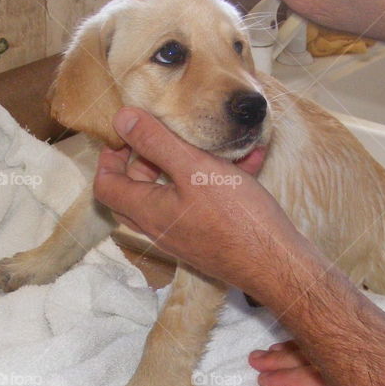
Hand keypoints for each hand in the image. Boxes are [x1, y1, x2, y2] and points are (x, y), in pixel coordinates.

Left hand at [94, 107, 313, 293]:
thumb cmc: (237, 218)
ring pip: (173, 193)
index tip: (129, 133)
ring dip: (189, 163)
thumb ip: (156, 142)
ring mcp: (186, 234)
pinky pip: (205, 201)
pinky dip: (220, 178)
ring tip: (214, 139)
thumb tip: (121, 119)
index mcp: (149, 211)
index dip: (110, 156)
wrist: (278, 266)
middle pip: (136, 191)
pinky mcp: (211, 235)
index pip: (106, 185)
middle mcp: (162, 227)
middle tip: (164, 134)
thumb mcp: (194, 168)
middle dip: (146, 158)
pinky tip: (249, 157)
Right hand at [249, 333, 384, 385]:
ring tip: (275, 348)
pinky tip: (321, 335)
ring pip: (335, 340)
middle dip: (286, 358)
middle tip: (255, 361)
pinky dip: (330, 334)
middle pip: (322, 353)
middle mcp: (379, 352)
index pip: (323, 374)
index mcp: (377, 373)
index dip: (290, 376)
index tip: (262, 375)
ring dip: (304, 345)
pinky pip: (353, 332)